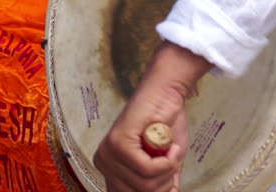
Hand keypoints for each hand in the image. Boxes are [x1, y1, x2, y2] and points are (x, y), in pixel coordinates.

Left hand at [93, 42, 211, 191]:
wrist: (165, 94)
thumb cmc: (164, 125)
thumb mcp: (163, 164)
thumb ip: (159, 183)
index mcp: (110, 168)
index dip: (156, 191)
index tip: (169, 182)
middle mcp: (103, 162)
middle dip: (164, 184)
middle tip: (172, 161)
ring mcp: (109, 153)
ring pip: (145, 185)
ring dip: (168, 170)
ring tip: (170, 150)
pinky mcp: (118, 144)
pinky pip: (147, 170)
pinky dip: (168, 162)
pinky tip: (170, 146)